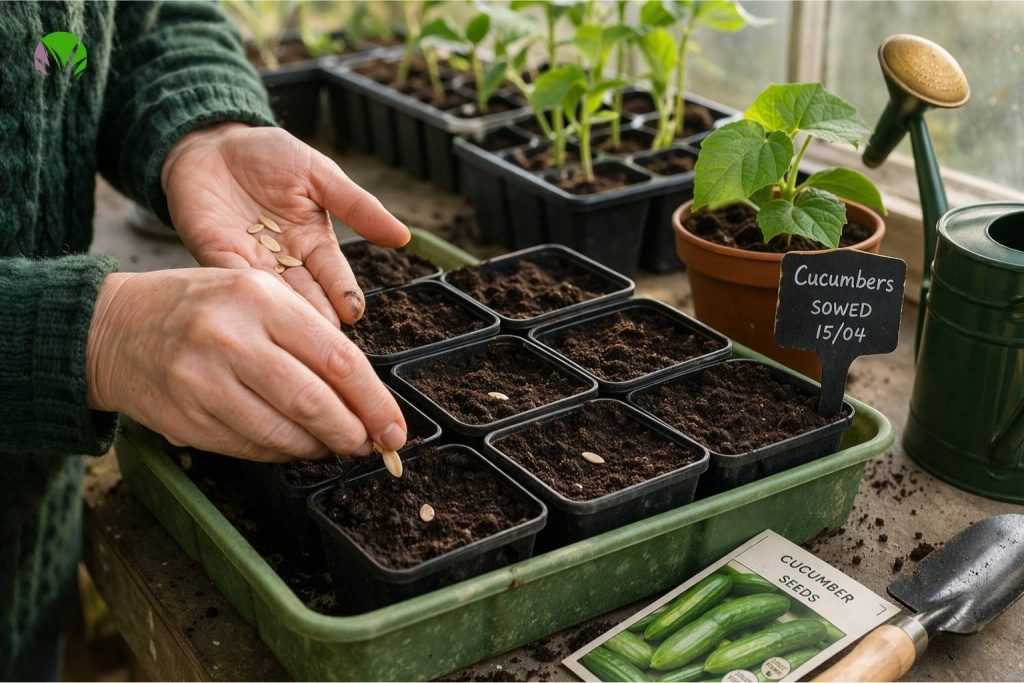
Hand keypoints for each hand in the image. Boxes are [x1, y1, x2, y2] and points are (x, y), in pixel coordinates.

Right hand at [86, 268, 407, 461]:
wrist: (113, 329)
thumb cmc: (200, 309)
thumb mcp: (255, 294)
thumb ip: (308, 335)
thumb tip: (363, 392)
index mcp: (261, 298)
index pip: (338, 359)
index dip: (374, 402)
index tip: (395, 428)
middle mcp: (232, 338)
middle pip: (314, 402)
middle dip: (353, 433)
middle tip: (372, 446)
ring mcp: (205, 382)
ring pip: (284, 434)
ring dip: (319, 448)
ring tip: (335, 445)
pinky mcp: (188, 419)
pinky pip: (252, 448)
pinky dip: (282, 453)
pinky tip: (294, 445)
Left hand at [161, 123, 409, 326]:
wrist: (213, 143)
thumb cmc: (269, 156)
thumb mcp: (320, 175)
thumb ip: (357, 206)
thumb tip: (403, 235)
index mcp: (315, 243)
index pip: (335, 276)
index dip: (343, 293)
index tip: (353, 311)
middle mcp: (286, 261)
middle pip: (306, 294)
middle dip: (315, 314)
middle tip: (325, 336)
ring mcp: (251, 262)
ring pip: (272, 294)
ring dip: (283, 311)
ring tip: (294, 329)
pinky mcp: (216, 255)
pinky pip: (231, 276)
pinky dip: (243, 289)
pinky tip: (255, 303)